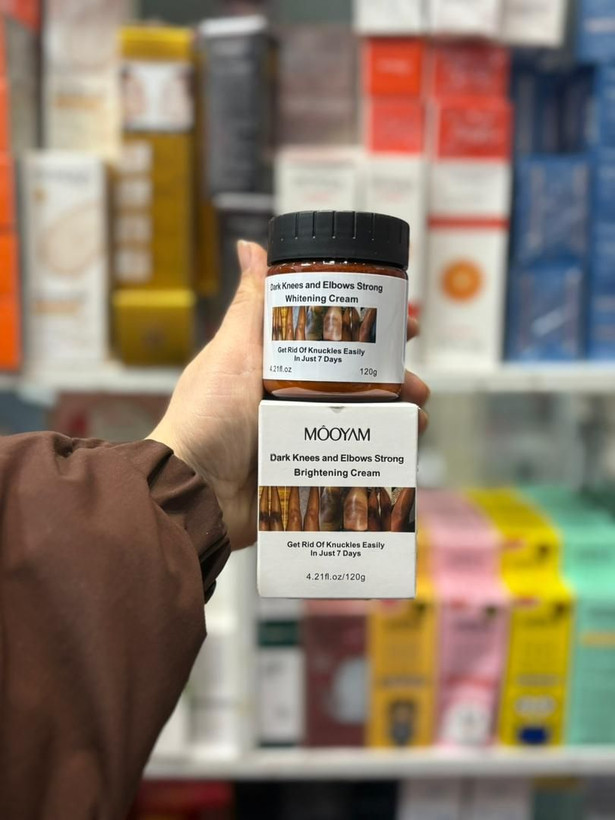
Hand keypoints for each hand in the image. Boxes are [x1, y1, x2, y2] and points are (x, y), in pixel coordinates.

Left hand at [151, 241, 429, 550]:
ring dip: (396, 414)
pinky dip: (382, 451)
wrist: (194, 491)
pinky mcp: (309, 469)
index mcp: (277, 365)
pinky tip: (403, 446)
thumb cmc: (207, 418)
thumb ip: (251, 305)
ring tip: (417, 416)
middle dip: (393, 378)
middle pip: (356, 381)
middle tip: (416, 382)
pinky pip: (354, 458)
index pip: (334, 340)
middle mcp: (293, 397)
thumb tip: (250, 246)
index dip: (370, 331)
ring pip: (362, 419)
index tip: (402, 323)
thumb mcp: (232, 353)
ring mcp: (303, 435)